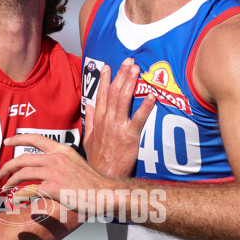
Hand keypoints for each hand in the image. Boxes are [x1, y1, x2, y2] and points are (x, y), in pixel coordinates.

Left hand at [0, 134, 106, 212]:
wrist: (105, 193)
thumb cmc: (92, 183)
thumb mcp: (77, 163)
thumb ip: (61, 162)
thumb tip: (47, 168)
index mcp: (62, 150)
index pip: (36, 139)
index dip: (18, 139)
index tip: (7, 141)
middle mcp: (56, 158)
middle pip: (23, 158)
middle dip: (7, 165)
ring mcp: (54, 172)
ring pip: (23, 173)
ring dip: (10, 180)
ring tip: (4, 187)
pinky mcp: (54, 187)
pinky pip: (29, 190)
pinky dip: (18, 195)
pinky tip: (14, 199)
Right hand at [85, 59, 154, 176]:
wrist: (102, 178)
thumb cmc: (97, 161)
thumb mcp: (88, 140)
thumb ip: (90, 121)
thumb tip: (89, 107)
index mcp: (98, 121)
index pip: (101, 95)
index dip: (105, 79)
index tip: (108, 66)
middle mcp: (107, 121)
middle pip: (114, 93)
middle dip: (121, 75)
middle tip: (129, 61)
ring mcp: (118, 128)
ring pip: (123, 100)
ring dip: (130, 83)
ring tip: (137, 69)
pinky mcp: (130, 137)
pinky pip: (138, 119)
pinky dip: (145, 106)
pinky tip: (151, 95)